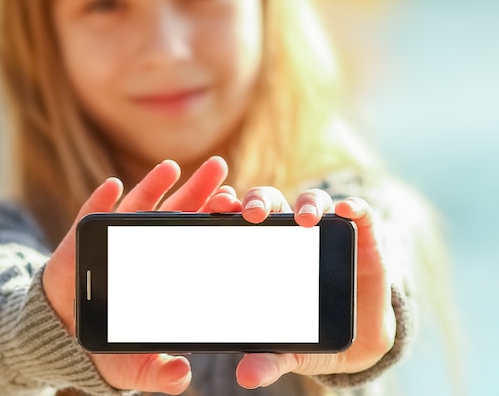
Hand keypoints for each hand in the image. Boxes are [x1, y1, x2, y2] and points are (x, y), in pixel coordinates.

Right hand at [43, 156, 240, 394]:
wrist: (62, 328)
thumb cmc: (107, 341)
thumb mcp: (137, 365)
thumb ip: (159, 373)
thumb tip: (184, 378)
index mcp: (165, 268)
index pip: (195, 239)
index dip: (212, 221)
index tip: (234, 205)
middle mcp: (144, 246)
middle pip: (176, 212)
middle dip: (197, 190)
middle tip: (219, 168)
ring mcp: (113, 239)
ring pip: (138, 207)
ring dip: (153, 185)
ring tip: (172, 167)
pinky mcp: (82, 238)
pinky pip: (91, 216)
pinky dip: (100, 201)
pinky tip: (112, 186)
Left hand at [224, 187, 395, 388]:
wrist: (359, 337)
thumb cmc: (311, 333)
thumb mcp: (289, 350)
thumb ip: (269, 358)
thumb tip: (246, 377)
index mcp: (264, 251)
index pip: (241, 220)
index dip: (228, 207)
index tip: (216, 206)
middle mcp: (292, 234)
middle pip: (272, 202)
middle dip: (259, 201)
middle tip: (252, 214)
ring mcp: (328, 232)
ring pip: (314, 202)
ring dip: (308, 203)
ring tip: (305, 219)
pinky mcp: (362, 236)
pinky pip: (358, 213)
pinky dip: (353, 207)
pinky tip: (347, 211)